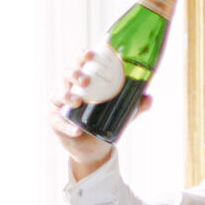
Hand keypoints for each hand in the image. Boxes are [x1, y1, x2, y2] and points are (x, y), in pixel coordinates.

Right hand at [50, 48, 150, 179]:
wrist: (94, 149)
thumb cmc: (105, 123)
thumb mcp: (122, 114)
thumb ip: (135, 106)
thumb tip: (148, 98)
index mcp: (84, 81)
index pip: (80, 62)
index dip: (82, 56)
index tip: (91, 55)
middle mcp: (70, 88)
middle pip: (66, 73)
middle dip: (75, 73)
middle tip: (86, 81)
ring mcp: (60, 105)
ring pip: (57, 94)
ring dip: (67, 95)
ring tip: (78, 102)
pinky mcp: (55, 122)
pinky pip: (57, 122)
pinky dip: (67, 126)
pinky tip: (77, 130)